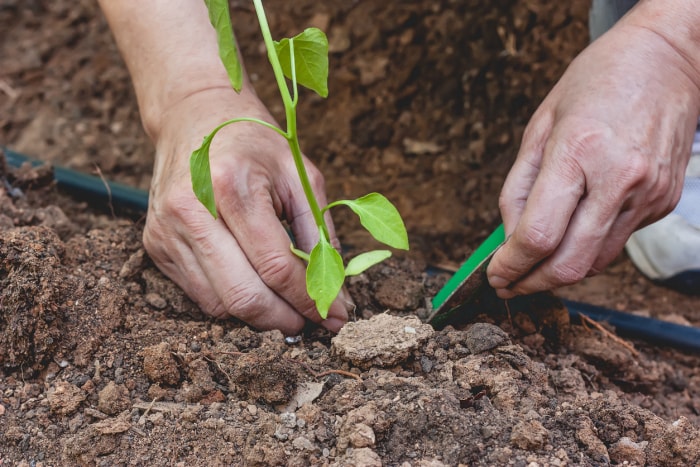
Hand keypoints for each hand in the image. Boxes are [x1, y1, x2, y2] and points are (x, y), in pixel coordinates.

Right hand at [143, 88, 351, 333]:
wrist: (193, 116)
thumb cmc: (254, 143)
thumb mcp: (299, 175)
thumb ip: (319, 234)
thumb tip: (337, 293)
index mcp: (232, 186)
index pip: (275, 265)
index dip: (309, 299)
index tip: (337, 316)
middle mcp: (191, 210)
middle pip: (243, 295)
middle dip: (285, 319)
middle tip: (311, 322)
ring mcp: (166, 230)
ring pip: (219, 304)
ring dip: (260, 317)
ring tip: (287, 308)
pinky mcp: (154, 244)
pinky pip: (199, 296)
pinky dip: (232, 302)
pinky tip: (254, 287)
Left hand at [487, 20, 699, 297]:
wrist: (668, 61)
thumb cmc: (595, 83)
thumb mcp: (540, 125)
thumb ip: (519, 186)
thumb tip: (508, 237)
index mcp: (578, 152)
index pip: (538, 235)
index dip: (510, 266)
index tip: (494, 275)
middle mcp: (619, 180)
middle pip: (569, 264)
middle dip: (531, 284)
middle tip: (508, 284)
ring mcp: (647, 195)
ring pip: (594, 263)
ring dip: (557, 273)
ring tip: (531, 267)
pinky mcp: (663, 203)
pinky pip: (616, 243)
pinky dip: (587, 250)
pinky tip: (571, 235)